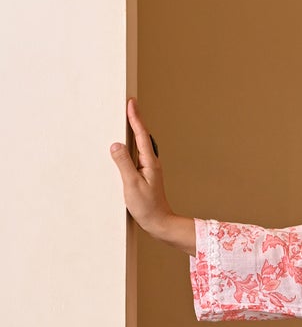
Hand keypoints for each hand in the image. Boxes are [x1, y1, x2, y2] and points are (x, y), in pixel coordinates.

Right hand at [109, 96, 191, 248]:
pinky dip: (130, 146)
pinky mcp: (144, 176)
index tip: (131, 103)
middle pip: (142, 136)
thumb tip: (116, 144)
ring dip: (133, 131)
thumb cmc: (147, 207)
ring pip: (139, 145)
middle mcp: (151, 163)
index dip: (135, 118)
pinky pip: (135, 155)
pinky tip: (124, 146)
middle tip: (129, 104)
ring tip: (125, 119)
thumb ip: (123, 164)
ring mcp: (148, 169)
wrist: (159, 223)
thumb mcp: (132, 185)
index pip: (141, 135)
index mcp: (149, 162)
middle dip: (135, 119)